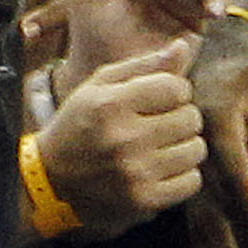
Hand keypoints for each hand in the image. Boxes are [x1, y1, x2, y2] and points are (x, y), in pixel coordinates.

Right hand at [32, 40, 204, 237]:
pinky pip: (192, 181)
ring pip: (196, 149)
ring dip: (183, 146)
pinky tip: (161, 169)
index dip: (174, 91)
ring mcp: (135, 173)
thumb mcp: (100, 86)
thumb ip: (144, 65)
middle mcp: (123, 139)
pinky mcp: (144, 200)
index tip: (159, 99)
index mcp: (111, 104)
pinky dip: (182, 175)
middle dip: (180, 117)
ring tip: (160, 146)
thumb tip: (182, 47)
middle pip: (191, 118)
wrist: (51, 181)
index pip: (177, 88)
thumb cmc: (81, 125)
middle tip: (158, 124)